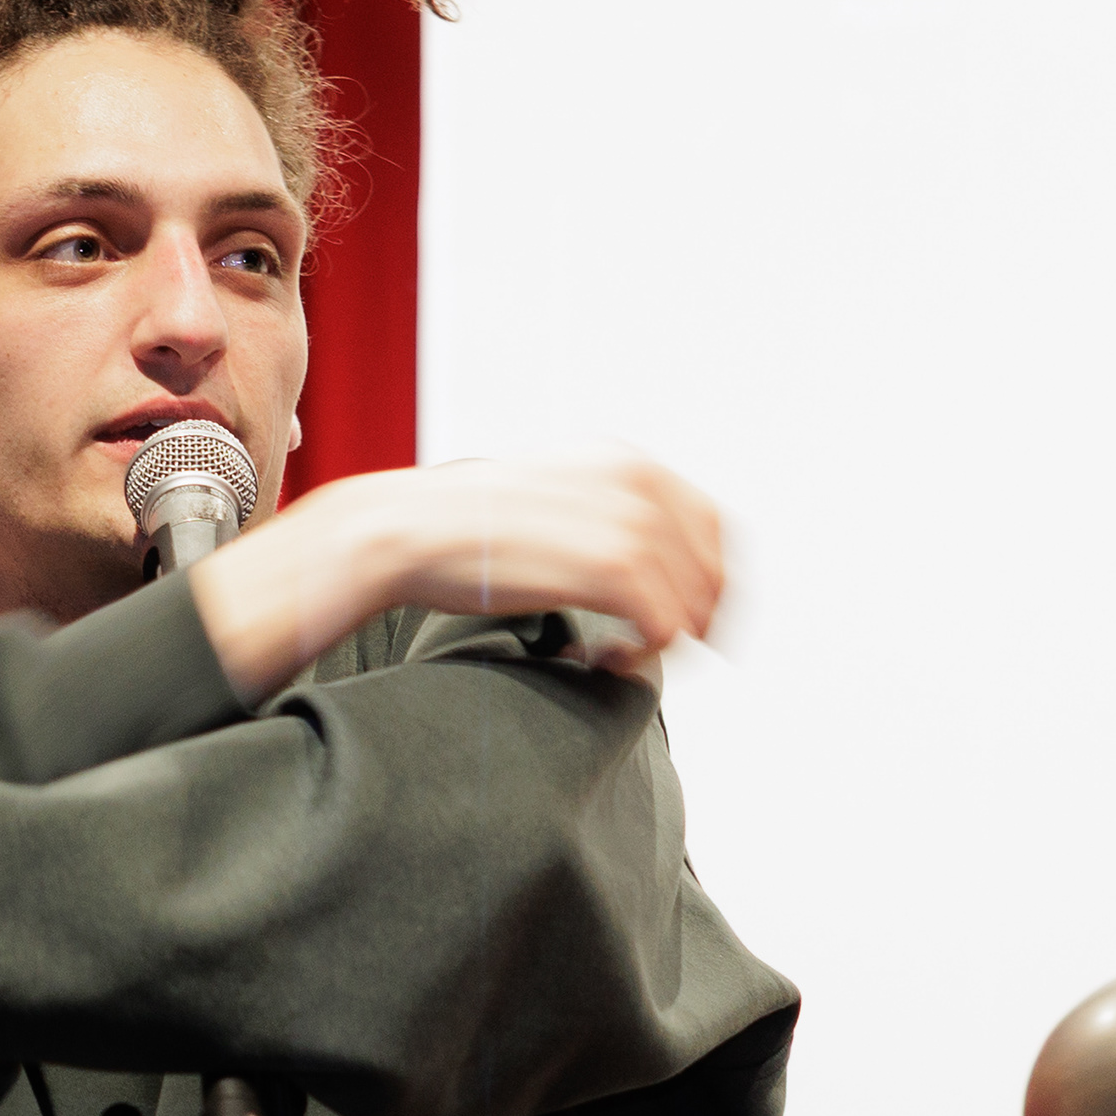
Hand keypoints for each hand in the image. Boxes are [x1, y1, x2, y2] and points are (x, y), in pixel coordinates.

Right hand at [193, 449, 727, 699]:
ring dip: (663, 641)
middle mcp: (635, 480)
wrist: (401, 530)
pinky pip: (663, 627)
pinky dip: (640, 655)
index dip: (712, 577)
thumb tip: (626, 555)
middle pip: (714, 565)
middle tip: (656, 650)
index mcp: (623, 458)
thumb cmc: (455, 527)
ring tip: (610, 654)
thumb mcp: (541, 495)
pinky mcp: (608, 566)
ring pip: (693, 602)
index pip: (710, 522)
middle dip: (700, 616)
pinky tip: (594, 657)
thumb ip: (592, 510)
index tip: (692, 620)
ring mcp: (625, 521)